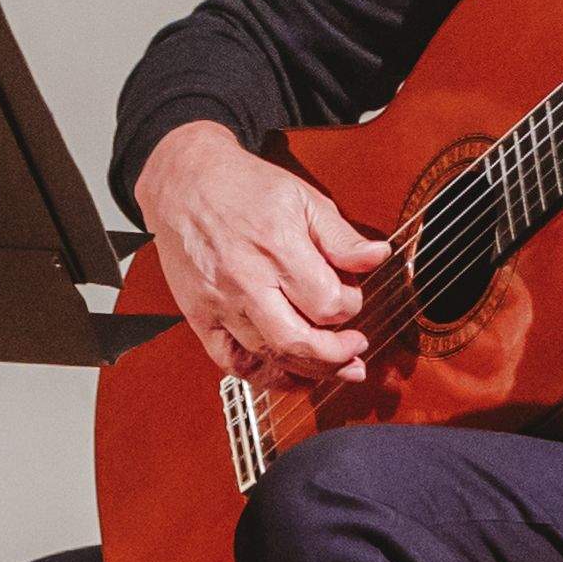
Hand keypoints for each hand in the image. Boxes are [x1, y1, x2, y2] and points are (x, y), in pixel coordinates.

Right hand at [135, 119, 388, 391]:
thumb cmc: (244, 188)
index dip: (350, 306)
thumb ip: (342, 235)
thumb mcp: (303, 198)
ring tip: (335, 367)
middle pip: (299, 342)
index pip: (327, 303)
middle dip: (337, 355)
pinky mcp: (200, 317)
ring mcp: (220, 304)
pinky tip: (289, 375)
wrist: (184, 183)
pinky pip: (233, 363)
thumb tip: (378, 257)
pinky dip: (265, 377)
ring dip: (310, 370)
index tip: (349, 296)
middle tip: (356, 349)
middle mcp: (247, 282)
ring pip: (270, 357)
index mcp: (277, 248)